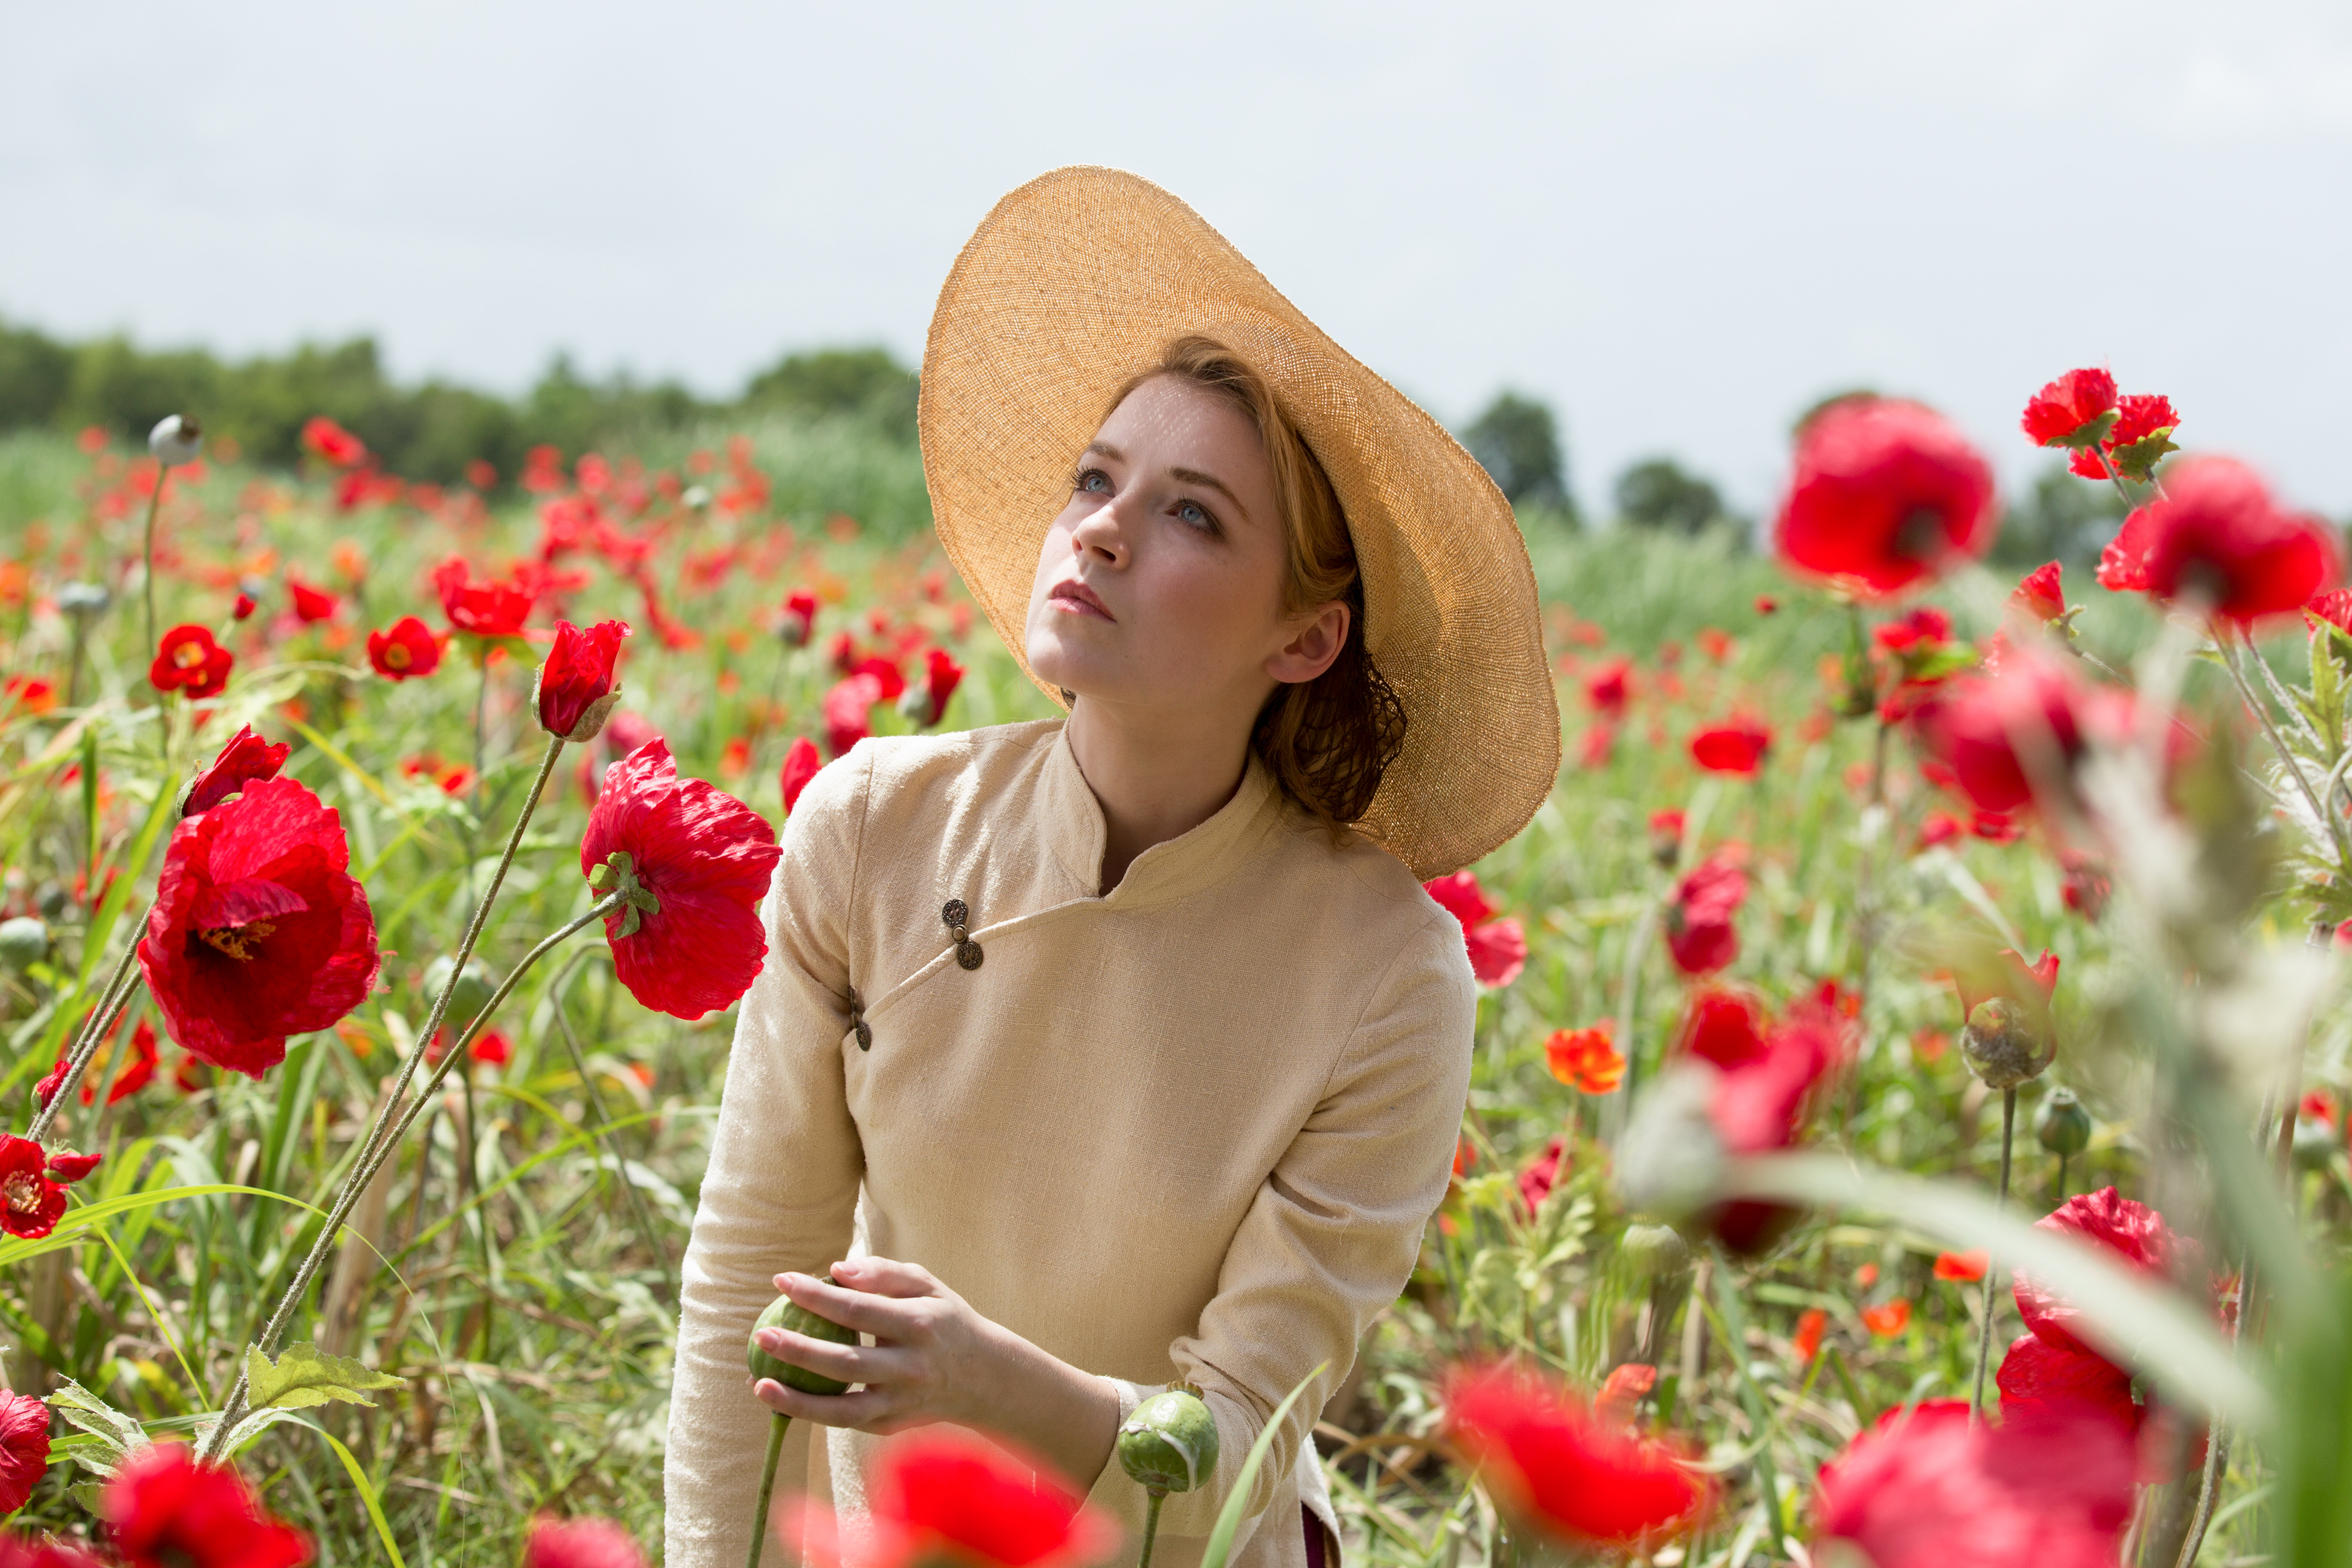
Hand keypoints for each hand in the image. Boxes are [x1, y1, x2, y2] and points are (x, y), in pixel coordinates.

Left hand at [749, 1257, 998, 1436]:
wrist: (984, 1377)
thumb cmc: (943, 1320)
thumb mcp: (926, 1285)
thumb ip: (883, 1273)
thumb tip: (836, 1271)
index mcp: (919, 1325)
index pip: (857, 1310)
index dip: (816, 1296)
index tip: (781, 1280)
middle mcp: (910, 1368)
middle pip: (846, 1363)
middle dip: (799, 1350)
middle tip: (762, 1334)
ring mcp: (901, 1403)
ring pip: (843, 1410)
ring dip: (797, 1400)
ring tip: (759, 1384)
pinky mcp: (892, 1426)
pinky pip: (846, 1423)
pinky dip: (812, 1413)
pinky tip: (781, 1398)